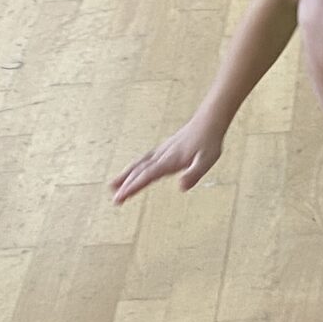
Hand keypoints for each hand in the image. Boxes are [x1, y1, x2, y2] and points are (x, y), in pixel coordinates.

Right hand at [111, 117, 225, 203]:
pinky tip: (132, 171)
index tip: (120, 197)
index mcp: (169, 161)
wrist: (209, 121)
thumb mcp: (207, 161)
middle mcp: (162, 156)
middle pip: (140, 171)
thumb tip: (182, 187)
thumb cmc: (209, 142)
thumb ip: (194, 174)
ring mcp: (161, 151)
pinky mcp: (164, 149)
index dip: (133, 187)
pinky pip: (144, 160)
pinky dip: (135, 167)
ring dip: (126, 175)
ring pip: (139, 164)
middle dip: (126, 185)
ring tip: (113, 186)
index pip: (147, 175)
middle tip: (115, 200)